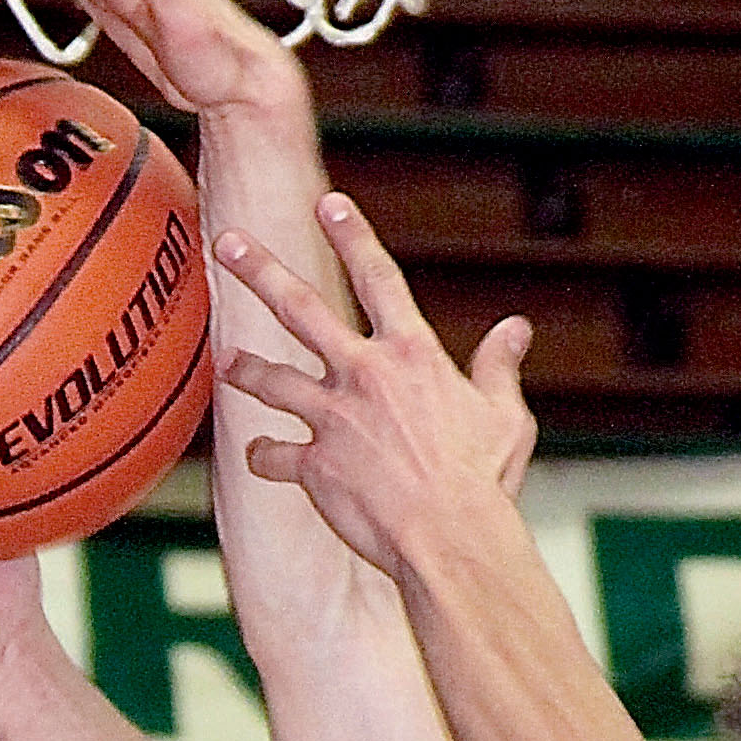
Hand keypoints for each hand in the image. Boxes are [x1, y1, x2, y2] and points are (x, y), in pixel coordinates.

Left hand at [216, 194, 535, 582]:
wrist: (451, 537)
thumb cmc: (485, 480)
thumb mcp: (505, 416)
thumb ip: (499, 368)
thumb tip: (516, 329)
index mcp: (412, 353)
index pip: (377, 278)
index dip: (351, 235)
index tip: (325, 203)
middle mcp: (364, 374)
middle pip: (300, 307)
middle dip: (258, 270)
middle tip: (225, 243)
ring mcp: (333, 418)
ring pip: (272, 379)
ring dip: (246, 367)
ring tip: (227, 359)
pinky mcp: (314, 465)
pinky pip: (274, 455)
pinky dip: (264, 457)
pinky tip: (258, 457)